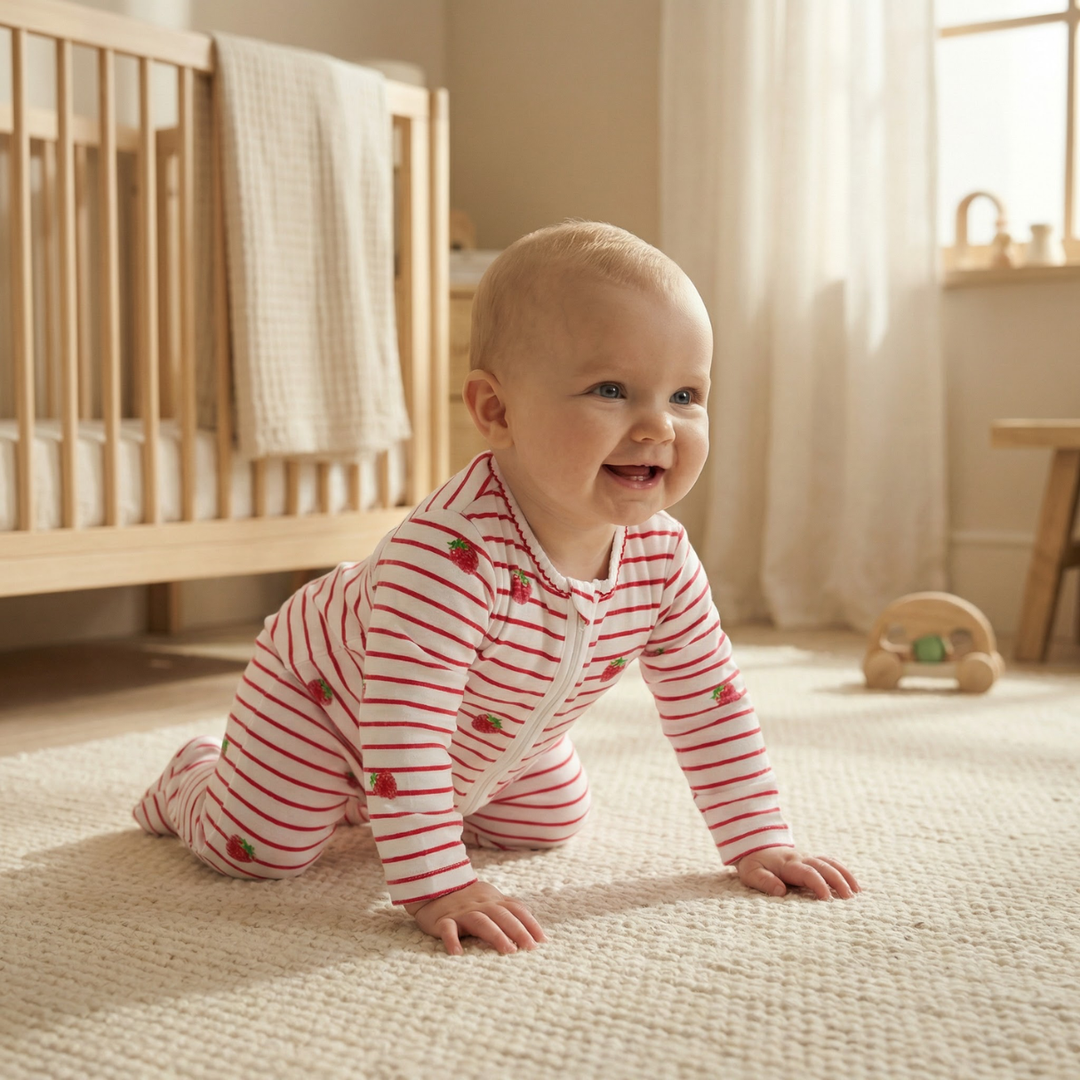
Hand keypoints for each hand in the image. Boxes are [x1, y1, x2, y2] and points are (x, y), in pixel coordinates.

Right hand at [404, 880, 546, 955]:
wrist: (433, 887)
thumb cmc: (467, 900)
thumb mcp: (489, 899)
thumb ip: (507, 909)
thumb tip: (532, 925)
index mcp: (493, 900)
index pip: (516, 909)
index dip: (531, 923)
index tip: (543, 940)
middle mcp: (480, 905)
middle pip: (502, 915)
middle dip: (519, 930)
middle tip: (531, 948)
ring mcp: (461, 912)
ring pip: (481, 921)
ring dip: (496, 935)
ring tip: (508, 950)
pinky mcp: (443, 920)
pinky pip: (447, 929)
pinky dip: (452, 940)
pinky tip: (457, 953)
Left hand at [737, 848, 859, 899]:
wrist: (753, 844)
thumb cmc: (753, 863)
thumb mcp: (751, 873)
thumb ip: (764, 881)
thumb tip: (781, 891)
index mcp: (788, 864)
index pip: (807, 873)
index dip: (818, 884)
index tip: (827, 899)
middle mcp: (801, 858)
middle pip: (824, 867)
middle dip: (839, 881)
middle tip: (850, 898)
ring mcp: (808, 857)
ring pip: (831, 862)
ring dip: (845, 875)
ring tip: (857, 892)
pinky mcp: (811, 859)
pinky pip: (830, 862)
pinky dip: (843, 871)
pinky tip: (853, 884)